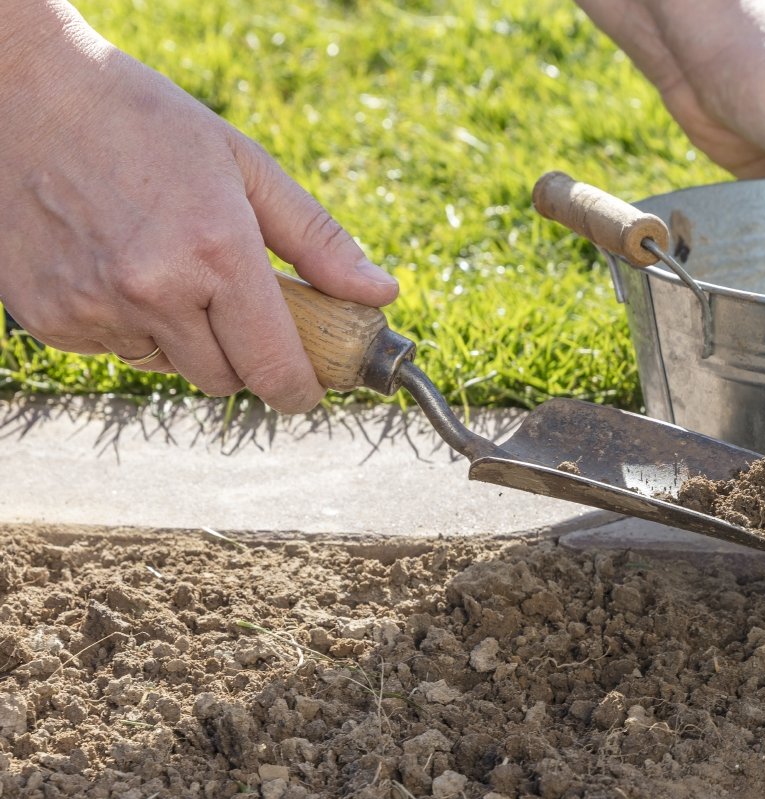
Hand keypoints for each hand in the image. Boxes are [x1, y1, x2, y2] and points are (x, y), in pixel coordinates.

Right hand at [0, 2, 397, 412]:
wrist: (23, 94)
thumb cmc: (145, 122)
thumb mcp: (245, 167)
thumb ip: (317, 240)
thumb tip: (380, 294)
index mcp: (216, 252)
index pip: (273, 368)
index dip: (299, 389)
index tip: (307, 389)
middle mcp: (153, 290)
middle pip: (224, 378)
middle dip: (242, 355)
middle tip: (236, 306)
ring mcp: (94, 307)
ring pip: (167, 366)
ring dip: (181, 339)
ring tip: (166, 265)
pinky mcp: (48, 318)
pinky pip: (112, 349)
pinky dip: (125, 324)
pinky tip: (114, 263)